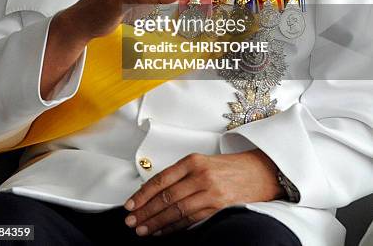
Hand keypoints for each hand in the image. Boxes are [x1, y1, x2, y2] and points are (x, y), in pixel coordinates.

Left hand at [123, 150, 283, 235]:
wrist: (261, 172)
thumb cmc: (231, 167)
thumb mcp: (204, 162)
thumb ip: (181, 174)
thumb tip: (153, 190)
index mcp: (194, 161)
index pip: (161, 179)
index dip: (143, 194)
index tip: (130, 204)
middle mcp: (201, 176)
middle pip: (166, 197)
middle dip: (145, 211)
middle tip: (131, 221)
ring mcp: (210, 193)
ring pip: (176, 211)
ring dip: (156, 222)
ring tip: (143, 229)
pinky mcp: (219, 209)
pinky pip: (190, 220)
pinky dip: (174, 227)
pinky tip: (163, 231)